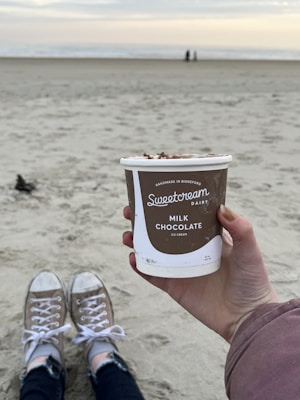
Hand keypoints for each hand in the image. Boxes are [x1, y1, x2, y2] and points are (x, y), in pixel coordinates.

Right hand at [122, 205, 277, 342]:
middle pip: (160, 231)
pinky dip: (141, 267)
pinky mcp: (174, 286)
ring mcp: (179, 267)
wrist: (246, 318)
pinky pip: (152, 275)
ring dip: (137, 243)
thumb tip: (221, 207)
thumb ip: (241, 229)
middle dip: (143, 221)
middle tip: (130, 212)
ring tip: (127, 236)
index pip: (182, 215)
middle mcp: (189, 250)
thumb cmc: (252, 282)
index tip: (152, 194)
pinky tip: (133, 258)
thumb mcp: (249, 251)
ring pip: (152, 251)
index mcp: (204, 237)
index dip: (166, 205)